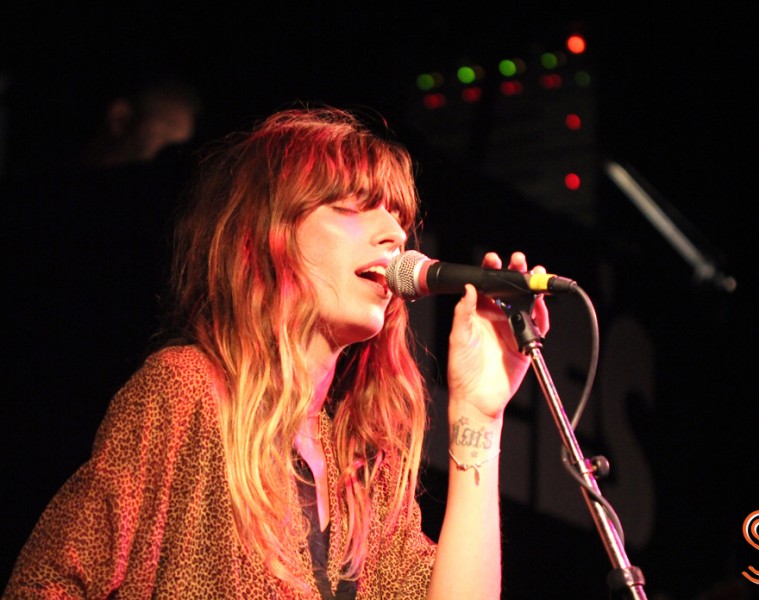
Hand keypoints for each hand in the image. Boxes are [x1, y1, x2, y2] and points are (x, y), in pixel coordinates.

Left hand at [446, 251, 549, 421]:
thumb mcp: (459, 338)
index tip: (493, 259)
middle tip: (519, 260)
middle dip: (515, 273)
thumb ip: (464, 313)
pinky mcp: (525, 343)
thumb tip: (468, 288)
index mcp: (479, 314)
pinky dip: (542, 313)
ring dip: (532, 288)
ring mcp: (512, 329)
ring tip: (536, 273)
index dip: (491, 271)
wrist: (476, 398)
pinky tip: (540, 302)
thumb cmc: (462, 369)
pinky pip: (538, 325)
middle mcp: (497, 318)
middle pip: (509, 290)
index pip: (486, 287)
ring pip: (526, 303)